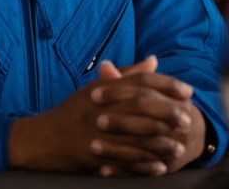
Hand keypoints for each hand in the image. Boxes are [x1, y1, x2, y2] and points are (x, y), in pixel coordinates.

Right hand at [6, 56, 197, 174]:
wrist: (40, 138)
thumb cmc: (72, 111)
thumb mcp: (95, 88)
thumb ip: (127, 75)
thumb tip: (155, 60)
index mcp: (102, 90)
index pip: (140, 82)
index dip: (166, 85)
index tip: (187, 91)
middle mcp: (100, 109)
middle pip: (142, 107)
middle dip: (168, 113)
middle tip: (188, 119)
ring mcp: (96, 134)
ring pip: (136, 137)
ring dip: (161, 143)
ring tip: (178, 147)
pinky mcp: (93, 157)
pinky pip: (124, 161)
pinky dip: (144, 165)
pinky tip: (159, 167)